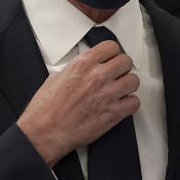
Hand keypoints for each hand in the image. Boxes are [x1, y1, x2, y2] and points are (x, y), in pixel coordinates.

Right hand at [17, 41, 139, 166]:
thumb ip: (76, 69)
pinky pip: (134, 102)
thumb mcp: (56, 77)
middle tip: (117, 75)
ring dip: (128, 85)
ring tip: (120, 90)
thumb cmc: (45, 109)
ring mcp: (107, 94)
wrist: (44, 132)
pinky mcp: (113, 113)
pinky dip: (130, 104)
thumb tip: (86, 68)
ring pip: (134, 80)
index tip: (111, 59)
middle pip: (126, 61)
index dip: (112, 53)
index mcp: (82, 64)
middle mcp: (97, 76)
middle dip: (122, 68)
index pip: (110, 46)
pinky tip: (121, 105)